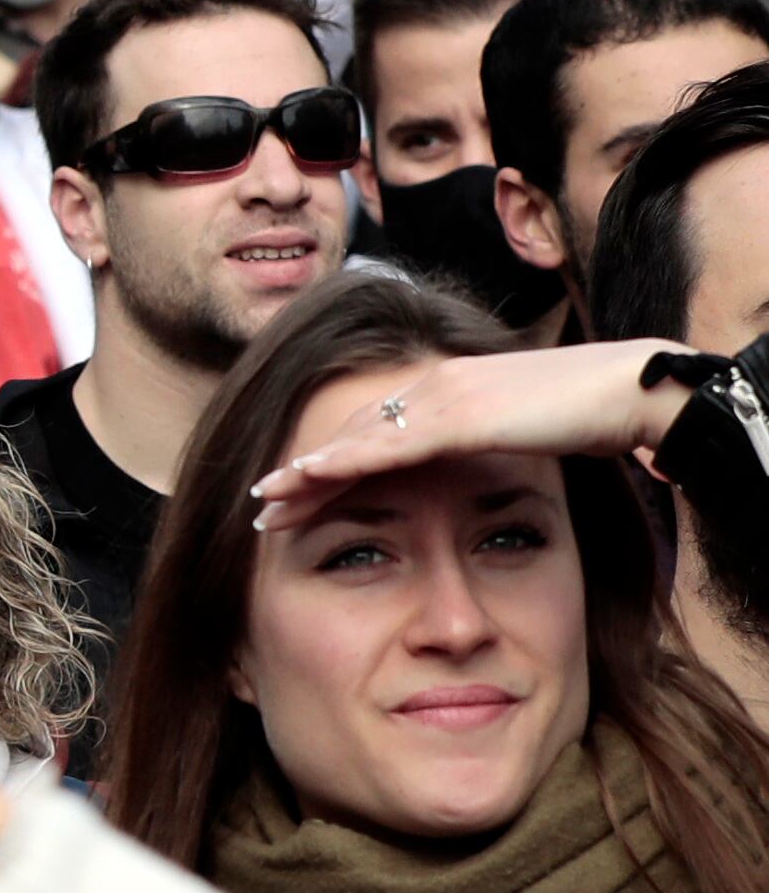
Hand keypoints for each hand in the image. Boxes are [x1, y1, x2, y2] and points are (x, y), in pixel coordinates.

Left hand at [245, 341, 694, 526]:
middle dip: (302, 473)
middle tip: (257, 507)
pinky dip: (343, 462)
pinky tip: (306, 477)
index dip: (329, 462)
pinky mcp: (460, 415)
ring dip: (306, 473)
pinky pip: (388, 444)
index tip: (291, 493)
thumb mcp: (523, 433)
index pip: (374, 429)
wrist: (635, 390)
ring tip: (263, 503)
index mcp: (450, 389)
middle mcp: (437, 385)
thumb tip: (473, 474)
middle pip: (351, 435)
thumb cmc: (590, 414)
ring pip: (356, 440)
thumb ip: (487, 447)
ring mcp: (445, 396)